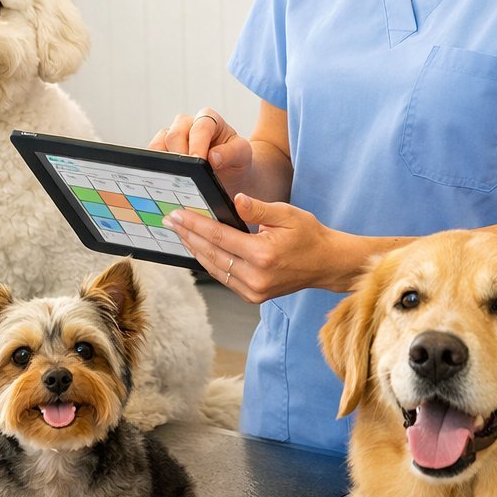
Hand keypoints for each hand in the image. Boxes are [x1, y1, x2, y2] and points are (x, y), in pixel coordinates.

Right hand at [149, 109, 252, 197]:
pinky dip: (154, 165)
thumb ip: (232, 152)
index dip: (198, 142)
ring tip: (173, 176)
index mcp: (210, 119)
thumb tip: (213, 157)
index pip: (200, 126)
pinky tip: (161, 177)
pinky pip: (152, 153)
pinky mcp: (163, 150)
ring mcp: (174, 136)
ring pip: (160, 142)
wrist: (230, 175)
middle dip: (180, 153)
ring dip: (164, 160)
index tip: (198, 160)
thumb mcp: (242, 155)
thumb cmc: (236, 161)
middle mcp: (189, 124)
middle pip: (176, 133)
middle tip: (185, 173)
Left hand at [166, 194, 353, 302]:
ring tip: (180, 234)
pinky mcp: (253, 296)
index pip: (219, 237)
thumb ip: (258, 208)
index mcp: (263, 254)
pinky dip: (210, 263)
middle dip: (188, 236)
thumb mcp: (286, 214)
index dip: (195, 224)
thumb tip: (235, 200)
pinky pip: (224, 278)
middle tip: (170, 222)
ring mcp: (254, 291)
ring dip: (195, 250)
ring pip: (214, 269)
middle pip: (211, 254)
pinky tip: (200, 249)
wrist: (326, 264)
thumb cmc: (309, 235)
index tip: (177, 214)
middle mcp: (255, 277)